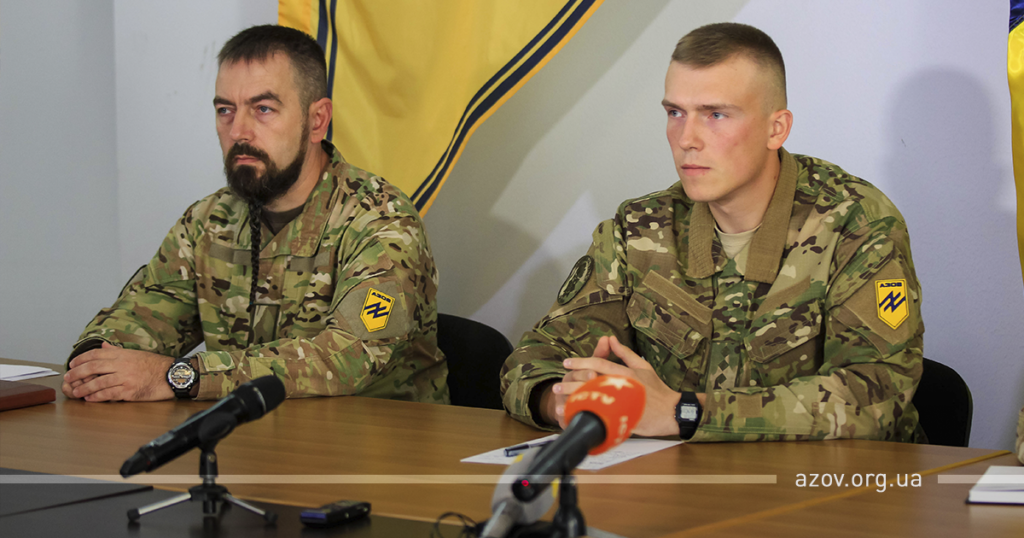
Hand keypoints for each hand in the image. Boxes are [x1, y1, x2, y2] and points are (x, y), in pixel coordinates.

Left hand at [62, 342, 175, 401]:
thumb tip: (103, 347)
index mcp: (122, 355)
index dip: (81, 359)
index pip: (96, 355)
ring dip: (84, 388)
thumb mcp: (136, 354)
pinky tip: (90, 399)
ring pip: (98, 383)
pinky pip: (109, 394)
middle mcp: (122, 365)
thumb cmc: (155, 365)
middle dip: (77, 373)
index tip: (72, 364)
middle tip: (68, 378)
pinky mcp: (130, 391)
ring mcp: (125, 378)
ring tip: (76, 391)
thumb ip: (117, 351)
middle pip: (93, 368)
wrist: (171, 375)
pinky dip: (97, 397)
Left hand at [551, 335, 693, 436]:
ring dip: (575, 402)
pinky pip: (602, 418)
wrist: (673, 412)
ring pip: (594, 401)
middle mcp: (623, 386)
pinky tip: (576, 419)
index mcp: (627, 372)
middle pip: (593, 383)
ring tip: (559, 404)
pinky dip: (588, 418)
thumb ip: (625, 353)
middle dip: (571, 384)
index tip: (567, 363)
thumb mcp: (643, 366)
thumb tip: (611, 339)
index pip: (599, 364)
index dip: (581, 362)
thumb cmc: (658, 390)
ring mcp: (623, 404)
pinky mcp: (624, 419)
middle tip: (556, 386)